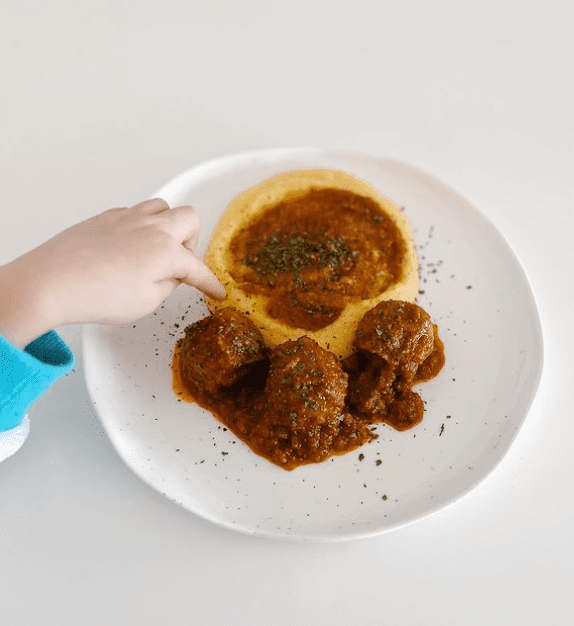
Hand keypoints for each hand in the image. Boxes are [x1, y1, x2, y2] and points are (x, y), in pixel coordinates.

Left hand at [0, 199, 225, 347]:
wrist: (51, 282)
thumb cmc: (94, 294)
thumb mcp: (145, 302)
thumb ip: (166, 285)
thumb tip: (171, 276)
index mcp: (165, 251)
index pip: (198, 268)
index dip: (210, 283)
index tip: (216, 291)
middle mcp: (150, 227)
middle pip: (189, 218)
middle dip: (192, 241)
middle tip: (182, 262)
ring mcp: (127, 218)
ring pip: (162, 207)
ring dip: (167, 227)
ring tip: (157, 249)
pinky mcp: (106, 217)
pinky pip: (135, 213)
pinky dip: (141, 227)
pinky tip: (131, 246)